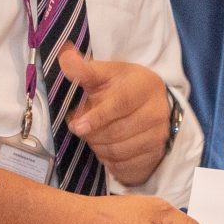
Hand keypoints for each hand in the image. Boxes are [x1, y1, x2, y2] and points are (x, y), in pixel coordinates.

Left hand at [60, 46, 172, 186]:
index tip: (76, 126)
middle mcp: (157, 112)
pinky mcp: (156, 155)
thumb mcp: (106, 74)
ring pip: (119, 151)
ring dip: (98, 147)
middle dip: (91, 134)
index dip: (97, 117)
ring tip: (92, 136)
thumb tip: (64, 57)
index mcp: (145, 86)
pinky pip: (125, 166)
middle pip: (117, 131)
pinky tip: (105, 149)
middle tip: (80, 128)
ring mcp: (159, 136)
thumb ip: (84, 69)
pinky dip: (109, 161)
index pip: (120, 104)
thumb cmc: (123, 87)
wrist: (151, 104)